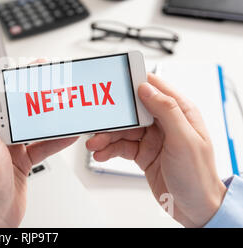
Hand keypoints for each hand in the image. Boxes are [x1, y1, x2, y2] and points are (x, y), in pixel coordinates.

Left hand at [0, 75, 75, 226]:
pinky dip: (53, 141)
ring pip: (29, 127)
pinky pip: (39, 146)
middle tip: (49, 83)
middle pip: (15, 109)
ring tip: (61, 105)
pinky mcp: (21, 161)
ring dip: (46, 118)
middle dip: (32, 97)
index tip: (26, 70)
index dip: (11, 82)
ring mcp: (7, 149)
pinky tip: (66, 135)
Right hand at [86, 73, 226, 226]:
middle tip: (97, 122)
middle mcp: (164, 124)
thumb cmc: (198, 176)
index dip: (134, 84)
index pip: (154, 88)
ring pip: (123, 130)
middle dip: (113, 117)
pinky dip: (109, 149)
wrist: (195, 209)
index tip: (114, 85)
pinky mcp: (143, 153)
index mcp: (180, 113)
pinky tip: (102, 153)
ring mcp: (153, 139)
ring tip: (95, 144)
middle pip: (132, 111)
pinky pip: (121, 146)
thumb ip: (166, 111)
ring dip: (107, 136)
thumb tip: (146, 88)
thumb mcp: (184, 140)